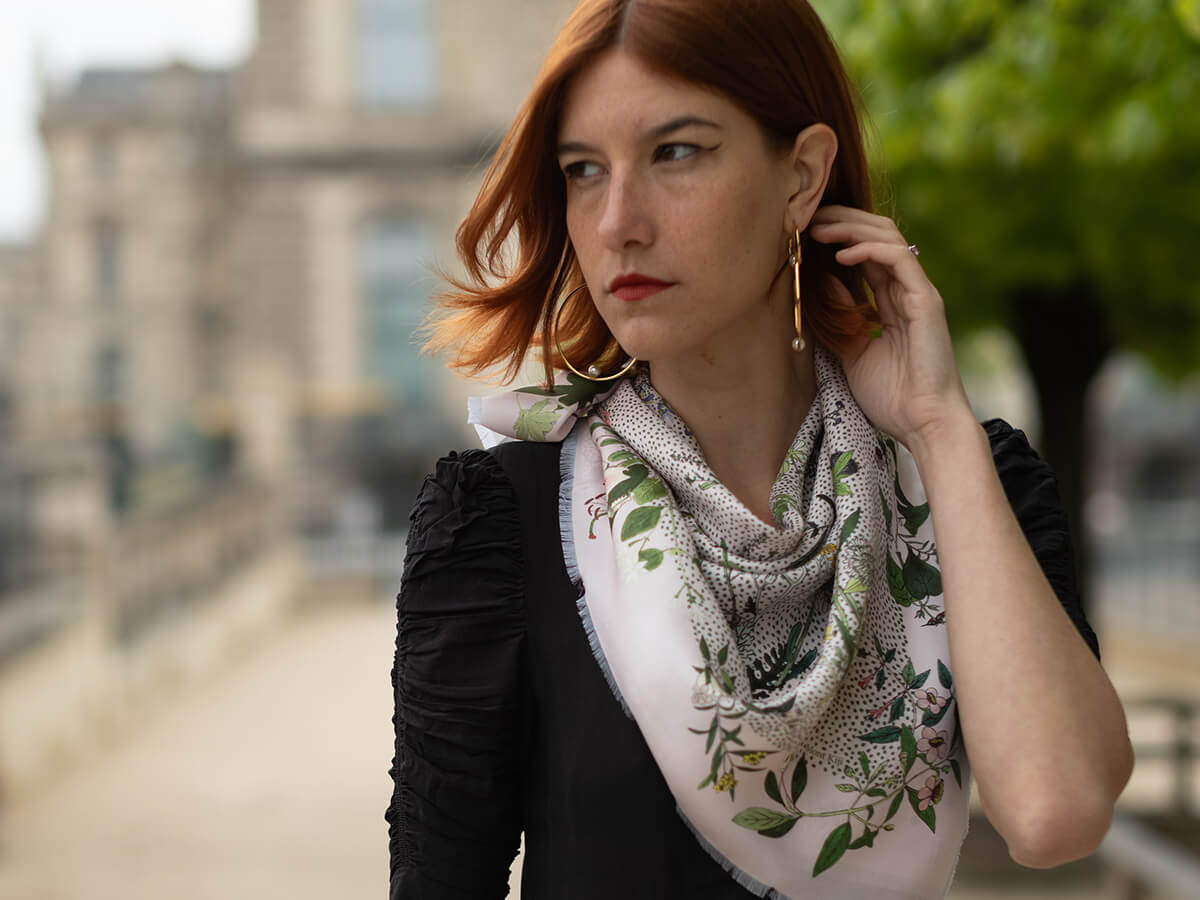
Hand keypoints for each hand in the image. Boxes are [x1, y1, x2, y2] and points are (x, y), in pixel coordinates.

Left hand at [807, 205, 973, 450]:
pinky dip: (868, 250)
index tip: (805, 232)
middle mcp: (906, 290)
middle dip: (842, 221)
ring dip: (851, 228)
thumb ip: (841, 317)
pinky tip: (842, 253)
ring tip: (819, 229)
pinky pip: (898, 260)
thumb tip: (822, 280)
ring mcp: (918, 293)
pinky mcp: (925, 300)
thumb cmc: (891, 396)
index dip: (838, 236)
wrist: (922, 423)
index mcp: (891, 301)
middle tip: (808, 218)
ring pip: (888, 239)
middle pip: (878, 236)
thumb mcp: (852, 352)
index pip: (865, 253)